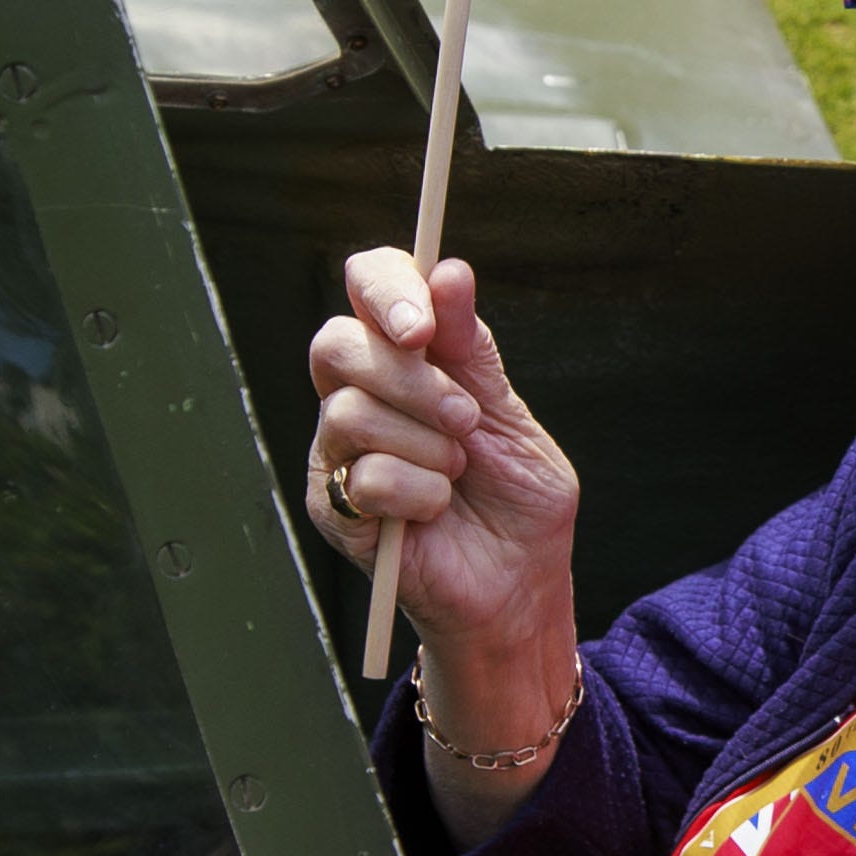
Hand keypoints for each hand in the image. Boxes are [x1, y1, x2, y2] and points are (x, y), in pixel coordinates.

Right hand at [304, 248, 583, 757]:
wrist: (520, 584)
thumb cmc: (516, 501)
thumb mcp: (509, 416)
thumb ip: (474, 351)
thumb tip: (450, 270)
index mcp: (405, 357)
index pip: (368, 285)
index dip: (385, 288)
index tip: (426, 322)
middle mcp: (360, 394)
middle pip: (336, 344)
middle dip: (410, 378)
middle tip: (467, 418)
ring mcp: (339, 451)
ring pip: (351, 412)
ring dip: (426, 444)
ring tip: (459, 473)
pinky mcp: (335, 506)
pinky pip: (366, 477)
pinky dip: (420, 493)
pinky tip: (437, 511)